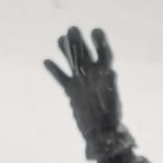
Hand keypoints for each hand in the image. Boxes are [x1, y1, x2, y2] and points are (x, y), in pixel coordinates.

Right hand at [43, 26, 133, 160]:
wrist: (102, 133)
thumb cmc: (112, 119)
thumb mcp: (114, 103)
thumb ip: (112, 87)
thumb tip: (112, 72)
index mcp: (106, 75)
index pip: (104, 54)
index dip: (100, 42)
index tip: (95, 31)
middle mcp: (93, 75)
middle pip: (85, 54)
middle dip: (79, 41)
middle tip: (72, 29)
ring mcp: (81, 82)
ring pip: (72, 62)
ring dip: (66, 51)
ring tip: (60, 39)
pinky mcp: (71, 91)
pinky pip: (61, 78)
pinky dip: (55, 70)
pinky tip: (47, 61)